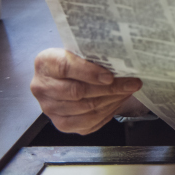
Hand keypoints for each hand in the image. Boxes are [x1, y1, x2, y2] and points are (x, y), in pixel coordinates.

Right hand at [30, 48, 144, 134]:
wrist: (65, 76)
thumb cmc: (76, 60)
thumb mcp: (80, 50)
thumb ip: (93, 55)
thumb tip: (122, 61)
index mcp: (45, 63)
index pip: (65, 67)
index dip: (89, 72)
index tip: (110, 75)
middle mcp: (42, 87)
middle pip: (77, 91)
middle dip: (110, 88)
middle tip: (132, 83)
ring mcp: (50, 108)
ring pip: (84, 109)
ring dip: (112, 100)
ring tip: (128, 91)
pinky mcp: (61, 124)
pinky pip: (87, 123)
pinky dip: (107, 113)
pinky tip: (118, 102)